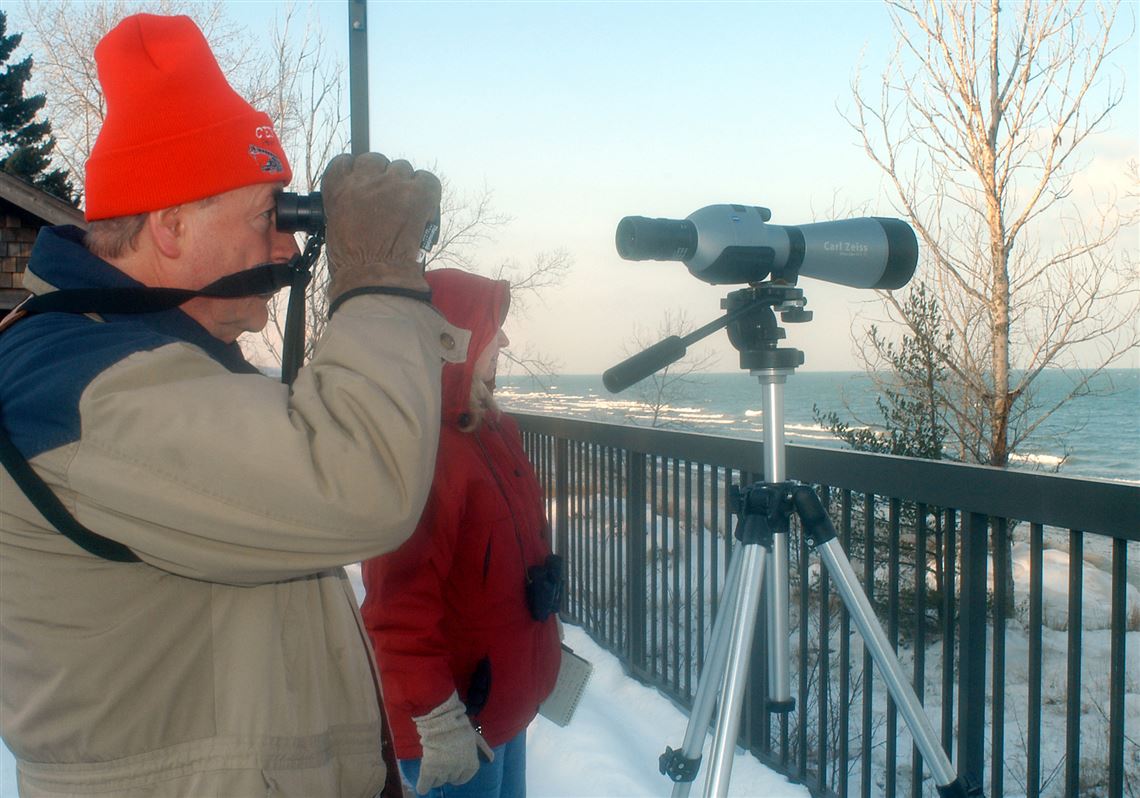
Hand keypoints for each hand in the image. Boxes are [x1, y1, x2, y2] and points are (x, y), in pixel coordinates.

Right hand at [319, 152, 440, 299]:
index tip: (362, 183)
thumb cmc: (352, 263)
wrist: (375, 277)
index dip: (356, 172)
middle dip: (380, 176)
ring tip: (406, 207)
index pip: (345, 162)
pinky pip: (427, 179)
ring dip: (404, 184)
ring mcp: (393, 185)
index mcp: (339, 188)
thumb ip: (345, 206)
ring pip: (402, 168)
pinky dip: (427, 190)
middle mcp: (365, 180)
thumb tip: (358, 204)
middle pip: (375, 160)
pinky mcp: (419, 194)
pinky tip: (423, 206)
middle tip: (386, 198)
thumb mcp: (334, 227)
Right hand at [412, 691, 493, 792]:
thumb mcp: (474, 735)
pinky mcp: (429, 769)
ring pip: (438, 782)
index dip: (457, 774)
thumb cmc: (459, 725)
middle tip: (442, 759)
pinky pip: (425, 785)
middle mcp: (459, 769)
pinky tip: (423, 785)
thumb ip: (482, 748)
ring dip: (435, 776)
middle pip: (450, 779)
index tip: (452, 767)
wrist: (441, 718)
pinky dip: (424, 786)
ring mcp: (444, 770)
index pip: (464, 778)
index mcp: (471, 763)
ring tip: (432, 763)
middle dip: (446, 771)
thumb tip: (491, 759)